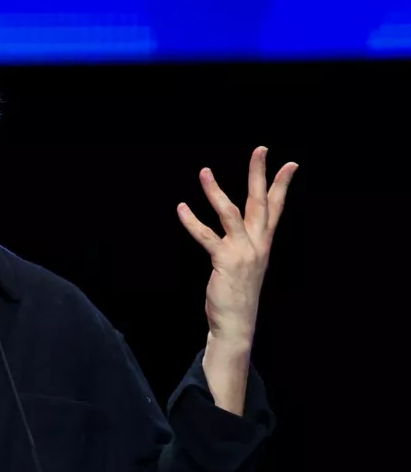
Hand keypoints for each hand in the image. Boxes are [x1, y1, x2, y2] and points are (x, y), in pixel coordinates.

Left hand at [177, 146, 297, 345]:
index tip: (290, 164)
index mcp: (263, 243)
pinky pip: (206, 236)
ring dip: (216, 191)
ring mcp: (242, 252)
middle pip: (260, 201)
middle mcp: (257, 244)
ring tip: (204, 171)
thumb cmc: (238, 294)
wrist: (237, 322)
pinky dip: (192, 221)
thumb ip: (244, 244)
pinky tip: (181, 208)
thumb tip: (238, 228)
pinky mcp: (225, 261)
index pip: (276, 208)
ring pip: (230, 213)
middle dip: (259, 174)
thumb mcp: (247, 264)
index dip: (282, 185)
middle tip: (260, 149)